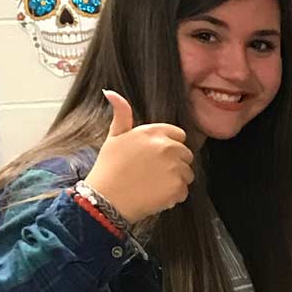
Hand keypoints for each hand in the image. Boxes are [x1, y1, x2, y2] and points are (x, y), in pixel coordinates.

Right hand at [84, 91, 194, 223]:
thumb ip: (121, 114)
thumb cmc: (108, 168)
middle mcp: (167, 147)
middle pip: (186, 155)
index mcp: (154, 132)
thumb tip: (111, 92)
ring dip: (175, 181)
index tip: (155, 158)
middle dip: (174, 164)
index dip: (168, 147)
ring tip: (152, 185)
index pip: (179, 135)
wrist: (104, 199)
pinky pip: (184, 191)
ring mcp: (174, 167)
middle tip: (152, 174)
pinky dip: (173, 196)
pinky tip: (155, 196)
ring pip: (187, 174)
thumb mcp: (114, 137)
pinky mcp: (177, 187)